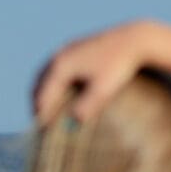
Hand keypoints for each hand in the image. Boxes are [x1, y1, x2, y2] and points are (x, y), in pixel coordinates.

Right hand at [31, 21, 157, 126]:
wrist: (134, 39)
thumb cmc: (119, 66)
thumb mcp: (103, 90)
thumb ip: (87, 106)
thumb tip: (74, 121)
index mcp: (62, 66)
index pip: (43, 96)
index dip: (42, 115)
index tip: (42, 132)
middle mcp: (59, 55)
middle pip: (38, 84)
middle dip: (36, 103)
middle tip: (38, 121)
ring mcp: (66, 49)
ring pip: (44, 73)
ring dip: (41, 91)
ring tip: (43, 107)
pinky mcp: (74, 46)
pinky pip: (54, 66)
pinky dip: (50, 80)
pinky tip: (58, 89)